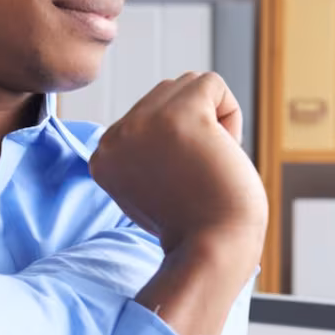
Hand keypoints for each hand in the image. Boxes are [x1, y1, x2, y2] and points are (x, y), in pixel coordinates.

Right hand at [90, 72, 266, 259]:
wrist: (212, 251)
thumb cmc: (195, 224)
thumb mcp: (149, 186)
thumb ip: (144, 151)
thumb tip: (164, 111)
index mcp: (103, 155)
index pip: (146, 116)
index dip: (177, 145)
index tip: (179, 186)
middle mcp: (115, 136)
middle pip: (167, 94)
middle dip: (196, 128)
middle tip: (200, 175)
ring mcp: (144, 123)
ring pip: (188, 85)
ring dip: (213, 120)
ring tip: (210, 163)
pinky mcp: (180, 115)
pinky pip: (213, 84)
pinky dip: (231, 115)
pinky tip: (223, 152)